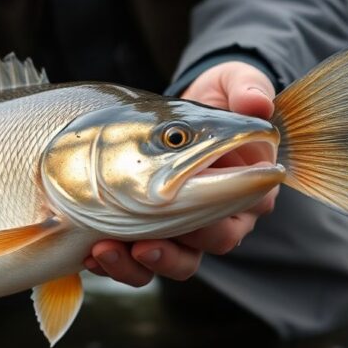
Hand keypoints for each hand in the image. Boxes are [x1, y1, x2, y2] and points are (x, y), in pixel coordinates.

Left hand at [84, 60, 279, 285]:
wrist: (179, 108)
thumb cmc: (217, 98)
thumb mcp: (231, 83)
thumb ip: (245, 89)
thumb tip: (257, 101)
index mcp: (248, 188)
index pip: (237, 219)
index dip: (215, 227)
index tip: (189, 225)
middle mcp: (220, 217)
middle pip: (202, 249)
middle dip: (172, 253)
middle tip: (143, 245)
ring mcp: (184, 230)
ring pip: (170, 262)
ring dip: (137, 264)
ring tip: (105, 251)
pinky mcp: (151, 232)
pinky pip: (136, 262)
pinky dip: (114, 262)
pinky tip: (90, 254)